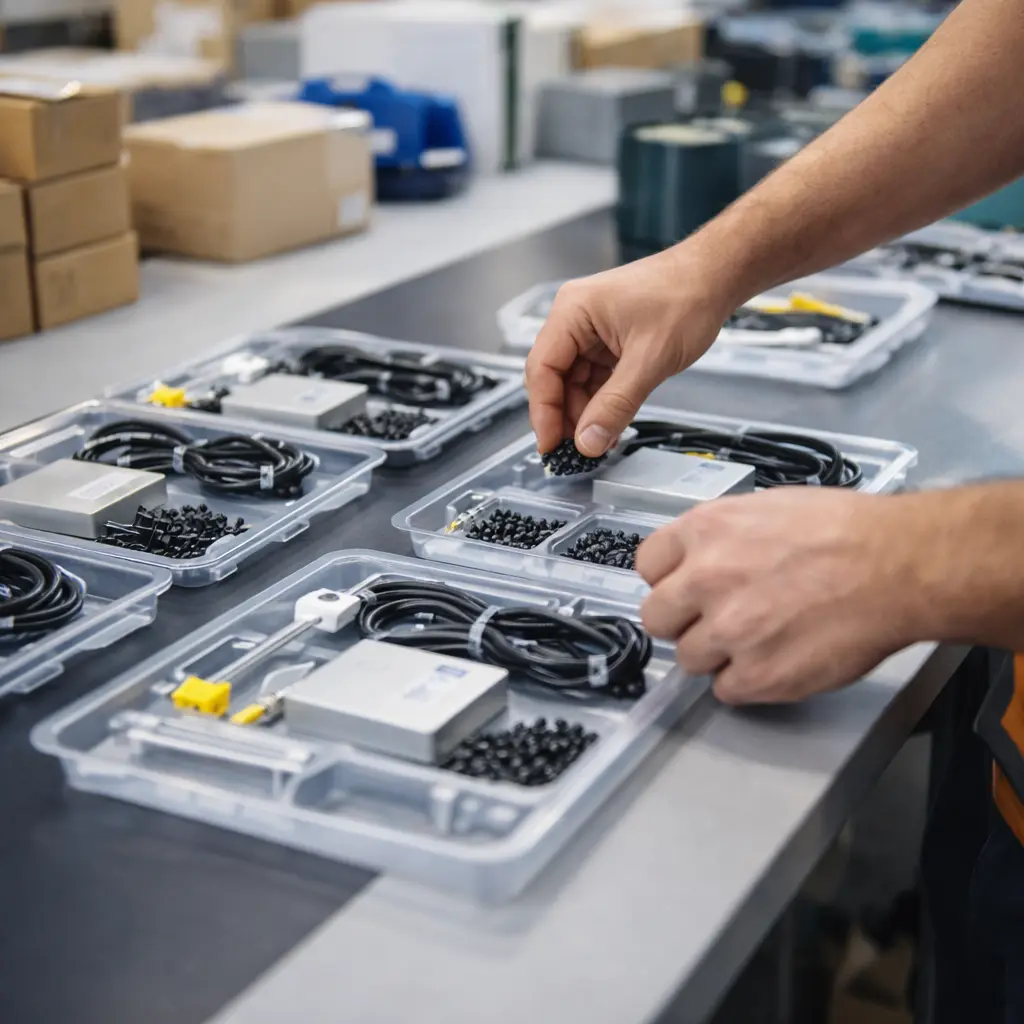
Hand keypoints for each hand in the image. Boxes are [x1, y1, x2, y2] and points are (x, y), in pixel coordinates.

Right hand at [525, 250, 730, 456]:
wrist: (715, 278)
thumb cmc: (686, 297)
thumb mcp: (649, 360)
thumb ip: (616, 404)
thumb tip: (588, 441)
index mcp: (573, 311)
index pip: (542, 368)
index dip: (543, 412)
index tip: (551, 446)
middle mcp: (574, 319)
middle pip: (554, 378)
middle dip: (566, 416)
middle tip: (578, 451)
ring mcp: (591, 331)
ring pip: (574, 382)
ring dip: (585, 413)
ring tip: (600, 440)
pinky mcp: (608, 341)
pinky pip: (594, 378)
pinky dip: (601, 402)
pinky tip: (610, 423)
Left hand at [636, 488, 925, 703]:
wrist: (898, 566)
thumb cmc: (846, 531)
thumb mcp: (766, 508)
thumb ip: (720, 537)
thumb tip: (698, 559)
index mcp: (704, 531)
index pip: (647, 564)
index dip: (669, 579)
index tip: (684, 587)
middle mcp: (705, 580)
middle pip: (656, 618)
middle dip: (683, 620)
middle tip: (715, 618)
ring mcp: (728, 631)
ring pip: (688, 658)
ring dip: (716, 654)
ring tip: (759, 638)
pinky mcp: (757, 675)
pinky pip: (726, 690)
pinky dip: (747, 682)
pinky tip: (776, 660)